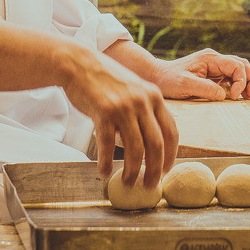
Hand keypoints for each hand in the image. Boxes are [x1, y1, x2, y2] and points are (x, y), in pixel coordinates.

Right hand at [59, 51, 178, 190]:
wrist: (78, 63)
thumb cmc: (105, 79)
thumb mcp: (134, 88)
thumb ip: (146, 109)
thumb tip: (153, 140)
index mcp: (154, 96)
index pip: (171, 132)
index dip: (171, 155)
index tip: (165, 171)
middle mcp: (142, 101)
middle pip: (156, 145)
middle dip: (154, 170)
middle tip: (149, 186)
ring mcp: (123, 106)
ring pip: (135, 149)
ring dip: (132, 171)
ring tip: (127, 183)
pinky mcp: (104, 112)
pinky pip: (109, 145)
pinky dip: (107, 162)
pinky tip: (104, 171)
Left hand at [152, 47, 249, 101]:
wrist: (157, 77)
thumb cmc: (169, 80)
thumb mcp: (185, 85)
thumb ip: (205, 88)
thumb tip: (224, 95)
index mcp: (210, 58)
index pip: (236, 65)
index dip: (241, 81)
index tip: (234, 97)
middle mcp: (215, 60)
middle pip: (242, 65)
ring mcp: (215, 67)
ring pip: (239, 70)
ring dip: (247, 82)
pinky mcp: (213, 75)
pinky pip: (232, 78)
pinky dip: (239, 86)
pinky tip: (241, 97)